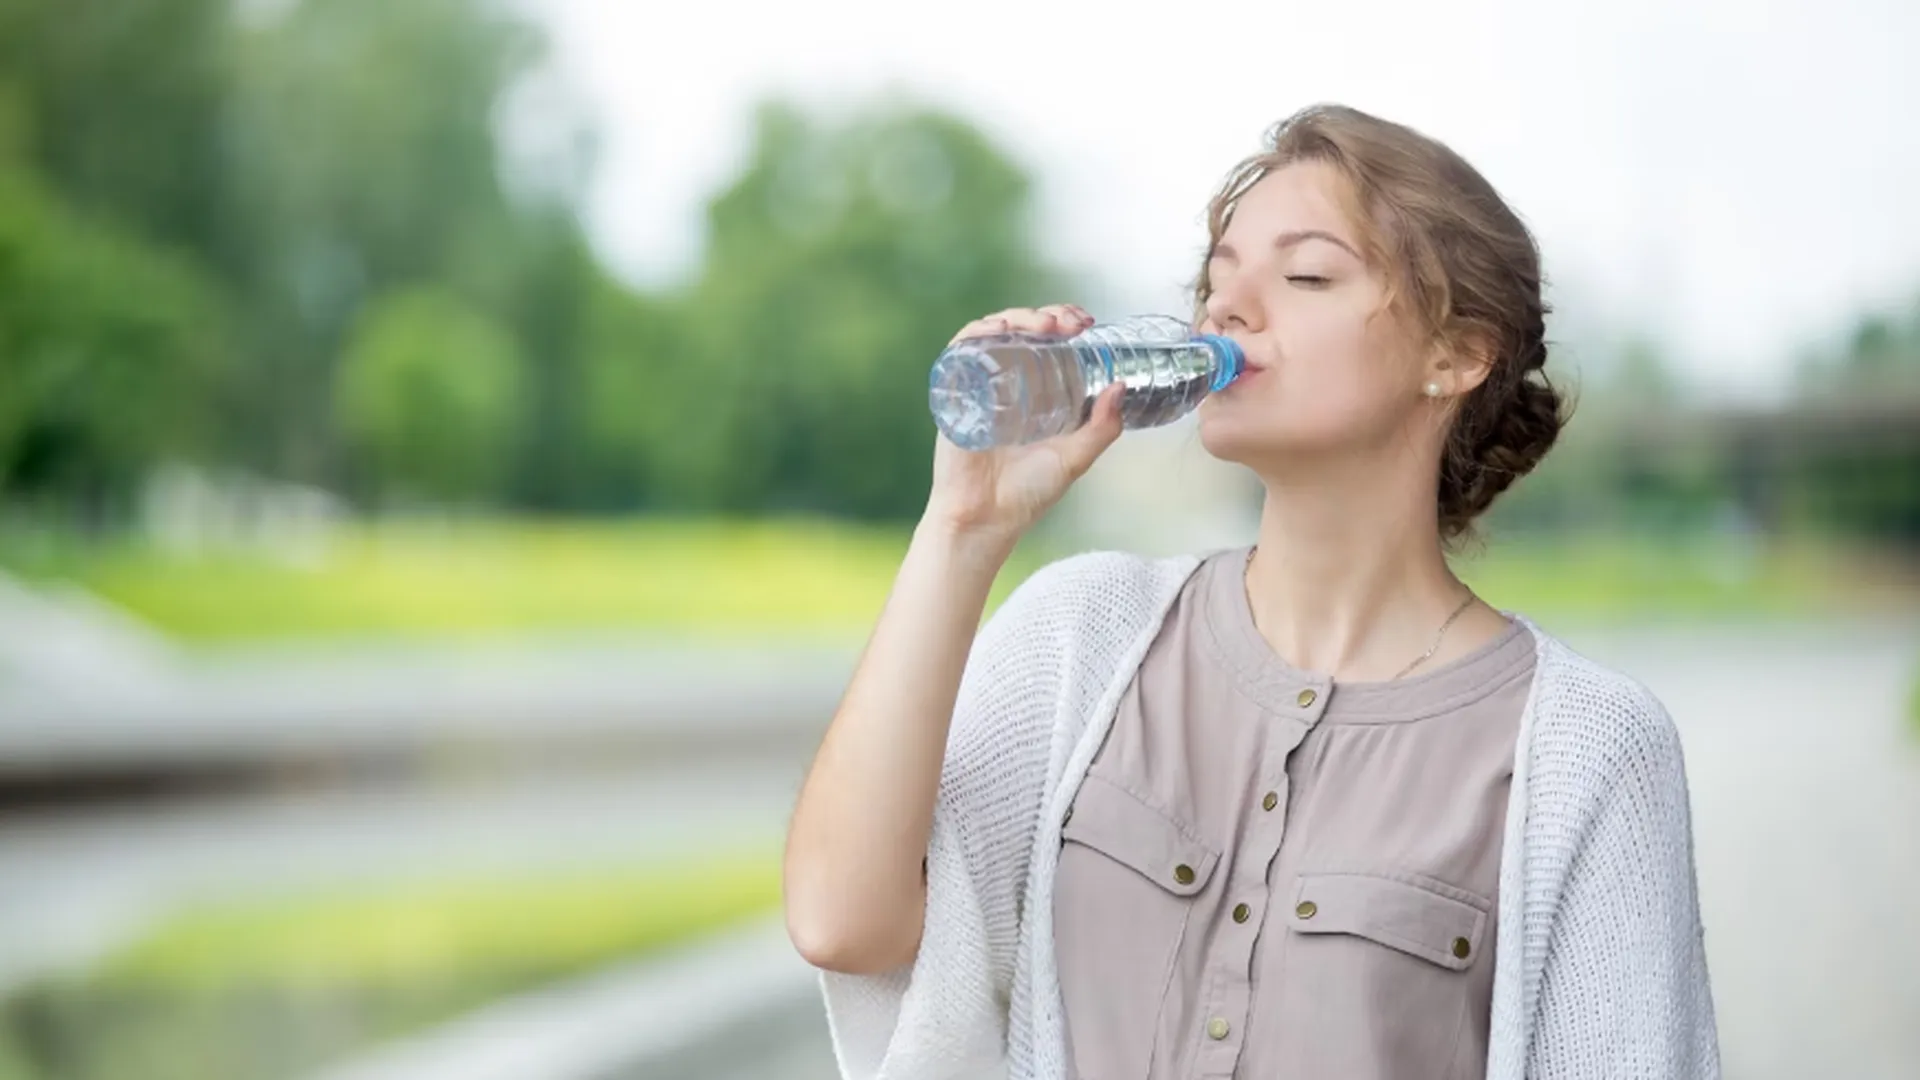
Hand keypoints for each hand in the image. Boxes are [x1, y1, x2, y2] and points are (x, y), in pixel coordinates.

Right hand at [922, 303, 1124, 554]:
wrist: (986, 519)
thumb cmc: (1027, 494)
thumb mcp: (1075, 458)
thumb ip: (1102, 428)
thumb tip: (1120, 386)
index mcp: (1035, 390)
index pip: (1047, 341)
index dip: (1064, 321)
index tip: (1086, 323)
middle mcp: (1005, 381)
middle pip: (1021, 329)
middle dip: (1047, 315)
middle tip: (1071, 324)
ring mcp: (978, 384)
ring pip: (993, 332)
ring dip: (1018, 318)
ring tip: (1045, 326)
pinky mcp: (954, 393)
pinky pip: (960, 350)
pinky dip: (977, 332)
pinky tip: (998, 330)